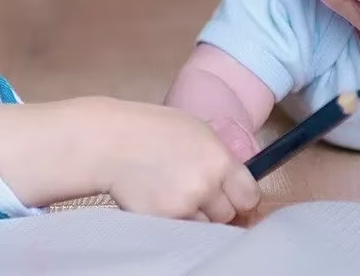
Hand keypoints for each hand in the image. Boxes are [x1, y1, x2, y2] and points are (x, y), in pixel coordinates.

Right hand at [100, 100, 260, 223]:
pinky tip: (160, 200)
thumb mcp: (196, 130)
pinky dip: (174, 220)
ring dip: (195, 215)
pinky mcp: (164, 220)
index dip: (242, 198)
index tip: (235, 199)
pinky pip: (181, 229)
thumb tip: (235, 182)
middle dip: (216, 207)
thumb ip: (219, 157)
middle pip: (228, 214)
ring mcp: (184, 205)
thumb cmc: (151, 130)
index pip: (249, 195)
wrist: (110, 142)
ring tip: (174, 194)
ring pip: (205, 225)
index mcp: (219, 159)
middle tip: (197, 193)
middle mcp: (206, 184)